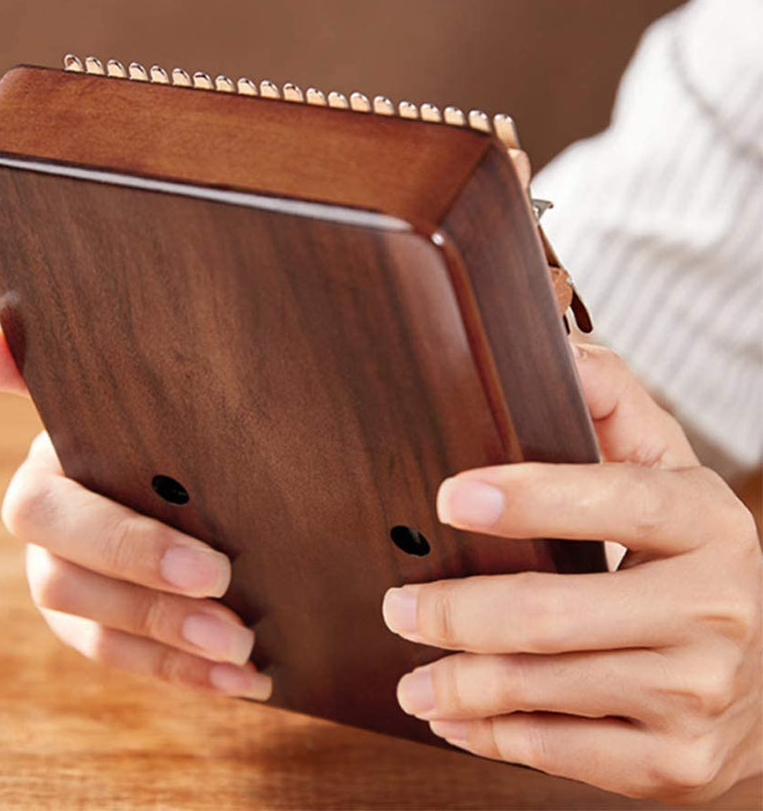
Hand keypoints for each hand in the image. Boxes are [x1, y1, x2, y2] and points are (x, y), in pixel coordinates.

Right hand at [0, 322, 270, 700]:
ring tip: (242, 654)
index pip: (54, 515)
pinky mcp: (97, 627)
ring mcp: (65, 587)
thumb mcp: (120, 388)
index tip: (209, 567)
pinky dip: (182, 675)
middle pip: (70, 582)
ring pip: (96, 630)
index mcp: (48, 471)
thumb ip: (50, 367)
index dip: (125, 546)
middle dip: (154, 605)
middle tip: (231, 613)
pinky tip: (242, 683)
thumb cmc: (152, 416)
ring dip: (170, 650)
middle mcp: (45, 536)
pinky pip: (126, 662)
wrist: (177, 455)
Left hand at [383, 343, 761, 802]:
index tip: (449, 498)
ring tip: (411, 674)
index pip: (614, 501)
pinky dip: (493, 737)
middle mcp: (712, 609)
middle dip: (454, 613)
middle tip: (397, 606)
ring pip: (544, 689)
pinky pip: (561, 753)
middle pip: (553, 614)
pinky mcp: (676, 763)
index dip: (529, 499)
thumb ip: (612, 405)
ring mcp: (697, 694)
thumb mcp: (667, 473)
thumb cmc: (687, 558)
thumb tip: (553, 346)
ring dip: (457, 684)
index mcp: (704, 521)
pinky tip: (456, 719)